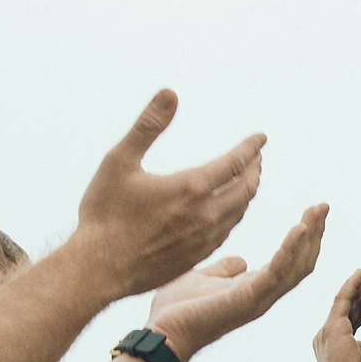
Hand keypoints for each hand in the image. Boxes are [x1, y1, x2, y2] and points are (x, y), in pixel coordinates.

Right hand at [73, 89, 268, 297]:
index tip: (261, 138)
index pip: (236, 162)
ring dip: (247, 192)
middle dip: (254, 169)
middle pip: (246, 188)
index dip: (251, 148)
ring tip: (247, 180)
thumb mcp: (119, 161)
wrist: (99, 269)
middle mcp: (205, 214)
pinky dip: (234, 215)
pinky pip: (226, 232)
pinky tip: (228, 211)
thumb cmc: (104, 213)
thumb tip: (170, 92)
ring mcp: (203, 239)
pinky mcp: (197, 257)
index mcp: (191, 187)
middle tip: (256, 158)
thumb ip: (148, 125)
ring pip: (239, 212)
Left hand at [149, 203, 326, 360]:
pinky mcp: (248, 298)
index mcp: (253, 288)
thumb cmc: (176, 311)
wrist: (161, 334)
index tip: (311, 211)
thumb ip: (223, 270)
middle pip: (301, 263)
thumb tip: (239, 261)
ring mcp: (258, 298)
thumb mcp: (203, 278)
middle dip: (314, 233)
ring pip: (296, 266)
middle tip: (323, 206)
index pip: (290, 261)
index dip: (303, 237)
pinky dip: (290, 248)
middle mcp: (262, 295)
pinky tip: (299, 228)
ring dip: (309, 237)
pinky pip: (276, 271)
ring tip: (317, 211)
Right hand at [314, 267, 360, 361]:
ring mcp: (326, 332)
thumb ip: (359, 352)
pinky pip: (343, 298)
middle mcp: (323, 337)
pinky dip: (353, 284)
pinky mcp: (333, 329)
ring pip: (345, 300)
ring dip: (359, 283)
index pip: (349, 319)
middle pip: (347, 307)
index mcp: (331, 346)